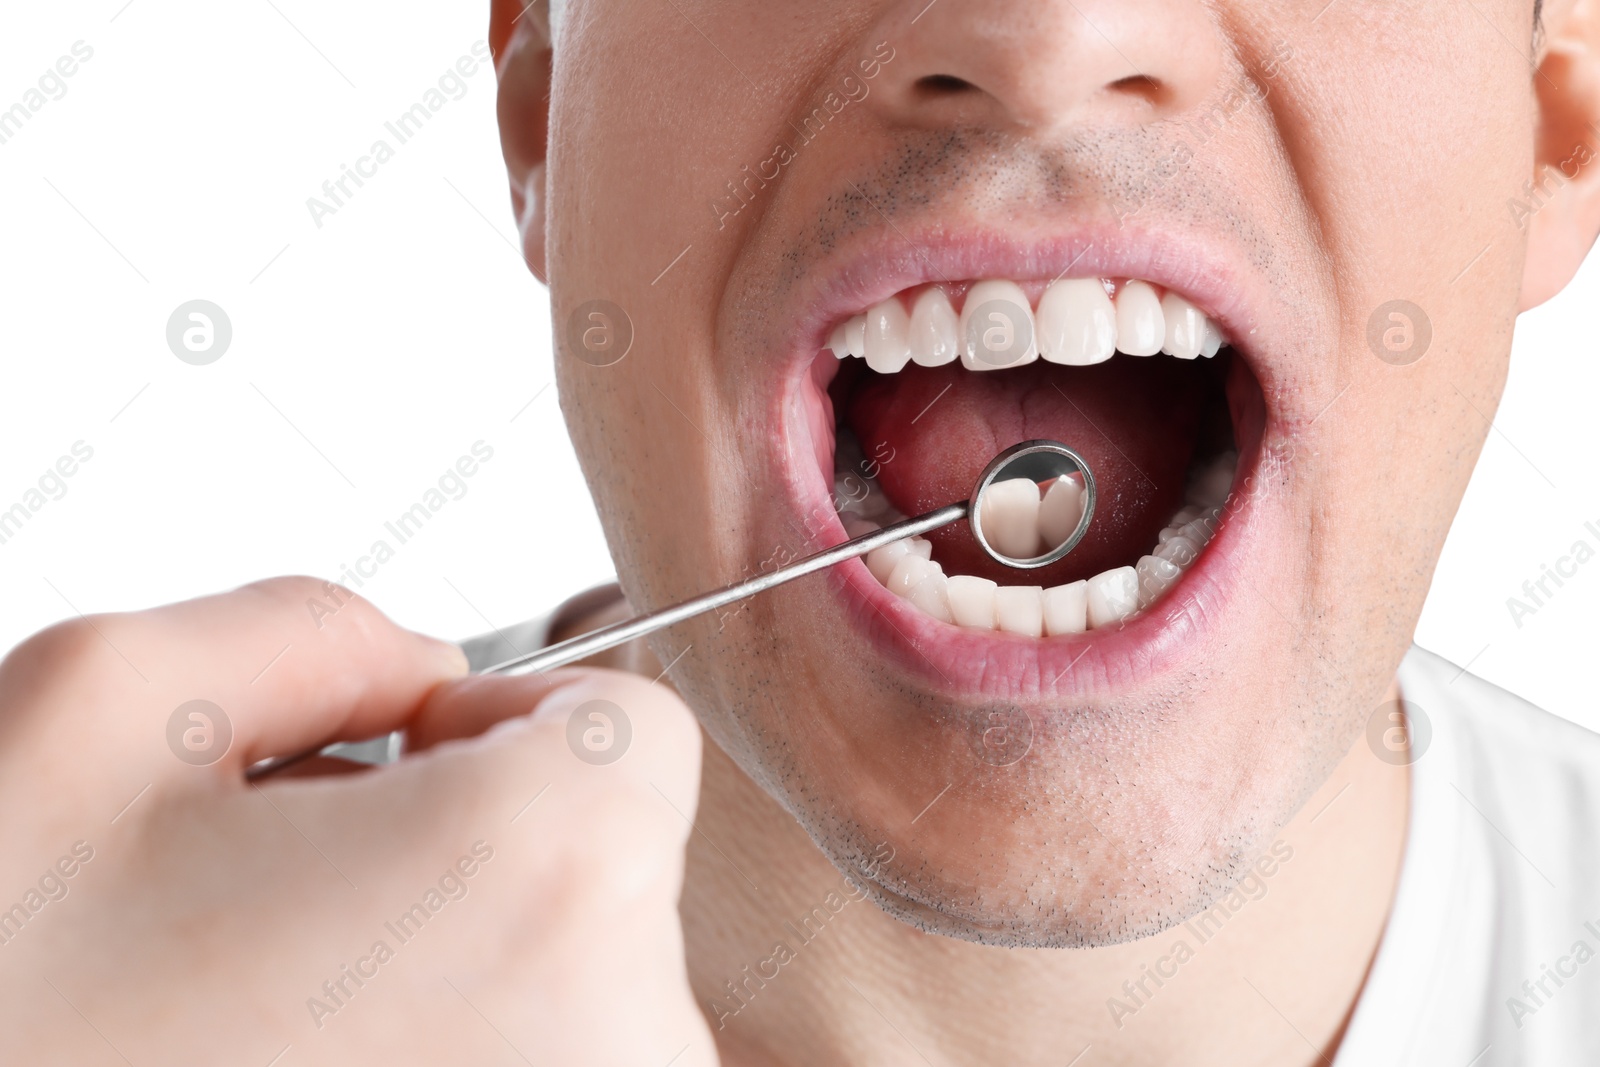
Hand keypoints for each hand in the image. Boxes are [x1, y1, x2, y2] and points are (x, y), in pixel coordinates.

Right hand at [0, 576, 714, 1065]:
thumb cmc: (4, 992)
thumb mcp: (111, 706)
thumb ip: (322, 630)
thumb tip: (428, 668)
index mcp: (552, 879)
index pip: (639, 732)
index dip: (504, 727)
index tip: (393, 773)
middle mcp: (620, 1038)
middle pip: (612, 859)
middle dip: (475, 843)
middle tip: (300, 901)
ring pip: (577, 979)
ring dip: (456, 956)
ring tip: (282, 998)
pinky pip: (543, 1059)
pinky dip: (452, 1041)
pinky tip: (308, 1057)